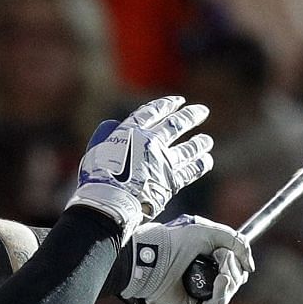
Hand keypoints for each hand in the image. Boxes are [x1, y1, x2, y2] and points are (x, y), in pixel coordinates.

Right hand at [67, 97, 213, 240]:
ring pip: (188, 149)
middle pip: (176, 125)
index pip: (152, 113)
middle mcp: (151, 143)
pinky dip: (200, 165)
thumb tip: (113, 125)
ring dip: (199, 143)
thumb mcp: (95, 151)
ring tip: (207, 140)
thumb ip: (105, 136)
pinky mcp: (171, 181)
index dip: (166, 105)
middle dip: (190, 116)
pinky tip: (207, 160)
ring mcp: (163, 162)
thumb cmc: (96, 179)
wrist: (109, 202)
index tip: (179, 100)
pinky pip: (190, 171)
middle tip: (202, 111)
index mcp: (131, 133)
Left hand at [121, 215, 252, 303]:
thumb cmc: (176, 241)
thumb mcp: (210, 232)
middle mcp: (205, 277)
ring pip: (228, 294)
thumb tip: (249, 268)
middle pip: (235, 280)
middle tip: (220, 259)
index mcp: (209, 260)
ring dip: (230, 281)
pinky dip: (222, 294)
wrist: (155, 255)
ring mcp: (199, 293)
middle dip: (233, 269)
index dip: (238, 261)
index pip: (236, 266)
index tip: (225, 253)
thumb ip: (236, 241)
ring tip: (221, 273)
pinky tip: (220, 281)